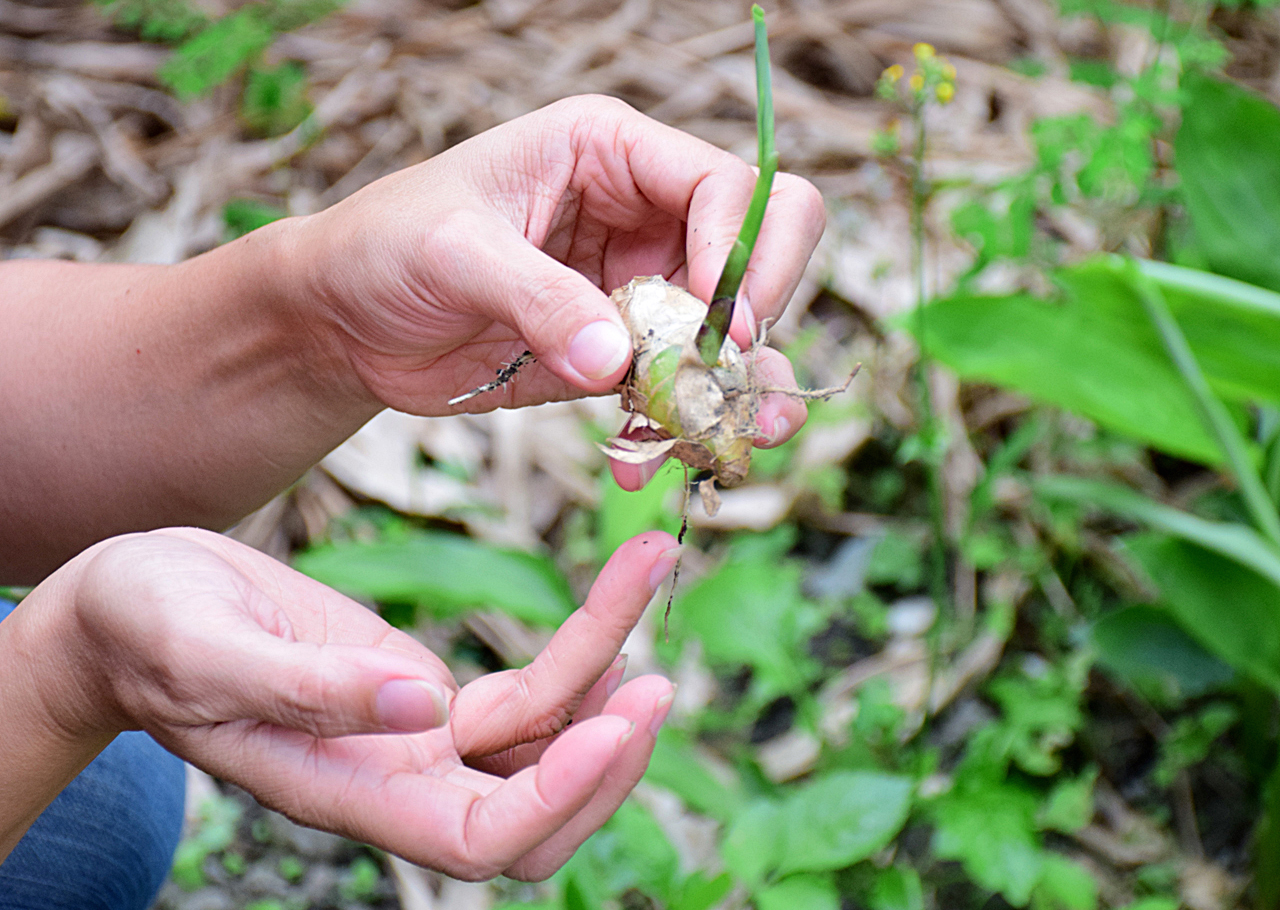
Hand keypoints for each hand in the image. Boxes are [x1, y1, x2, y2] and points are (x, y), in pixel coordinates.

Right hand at [49, 527, 678, 879]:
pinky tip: (613, 602)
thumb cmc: (147, 630)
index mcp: (346, 792)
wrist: (135, 609)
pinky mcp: (430, 693)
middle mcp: (398, 781)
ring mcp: (421, 739)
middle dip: (607, 759)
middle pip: (536, 815)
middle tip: (659, 684)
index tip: (615, 723)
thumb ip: (306, 692)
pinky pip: (528, 693)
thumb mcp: (205, 649)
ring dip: (608, 678)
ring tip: (646, 573)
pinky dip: (579, 651)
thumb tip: (424, 708)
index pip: (477, 840)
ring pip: (546, 742)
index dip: (556, 799)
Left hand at [294, 94, 822, 439]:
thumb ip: (536, 297)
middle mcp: (640, 215)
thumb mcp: (453, 252)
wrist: (342, 322)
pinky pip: (677, 391)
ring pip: (730, 335)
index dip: (741, 253)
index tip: (715, 326)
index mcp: (610, 152)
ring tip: (733, 440)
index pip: (727, 186)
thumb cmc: (384, 247)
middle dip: (754, 317)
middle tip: (726, 377)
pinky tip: (647, 463)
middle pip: (756, 254)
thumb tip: (616, 360)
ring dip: (738, 390)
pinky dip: (679, 429)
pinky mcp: (617, 357)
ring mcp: (635, 290)